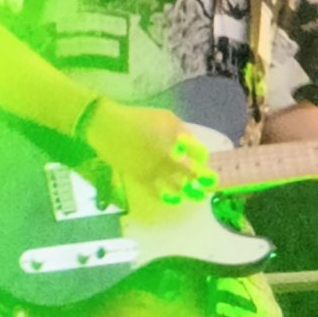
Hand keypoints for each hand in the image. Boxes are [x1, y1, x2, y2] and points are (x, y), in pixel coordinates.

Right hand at [83, 97, 215, 207]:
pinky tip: (171, 199)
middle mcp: (167, 159)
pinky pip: (156, 193)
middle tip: (209, 186)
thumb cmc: (137, 118)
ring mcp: (153, 170)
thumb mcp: (165, 117)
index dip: (204, 160)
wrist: (108, 127)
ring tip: (194, 196)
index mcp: (175, 142)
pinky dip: (165, 197)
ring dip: (188, 192)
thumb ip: (182, 131)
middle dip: (202, 180)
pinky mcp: (139, 178)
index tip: (207, 165)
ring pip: (176, 187)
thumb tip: (192, 145)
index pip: (198, 155)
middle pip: (191, 174)